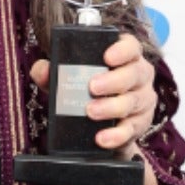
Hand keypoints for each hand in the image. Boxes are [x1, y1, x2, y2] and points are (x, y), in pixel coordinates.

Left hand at [28, 34, 157, 158]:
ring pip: (133, 101)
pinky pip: (131, 129)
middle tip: (92, 87)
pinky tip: (102, 138)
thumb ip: (54, 73)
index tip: (107, 57)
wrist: (99, 128)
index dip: (122, 50)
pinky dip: (116, 135)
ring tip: (91, 112)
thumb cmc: (87, 94)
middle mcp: (139, 76)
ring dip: (112, 107)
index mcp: (125, 58)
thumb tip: (41, 70)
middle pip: (135, 73)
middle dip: (114, 80)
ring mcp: (142, 100)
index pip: (131, 46)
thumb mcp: (69, 80)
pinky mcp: (140, 124)